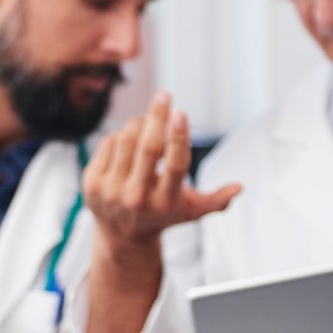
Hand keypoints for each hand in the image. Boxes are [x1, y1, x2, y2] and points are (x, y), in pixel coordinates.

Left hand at [83, 92, 241, 258]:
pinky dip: (121, 135)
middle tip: (164, 96)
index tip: (181, 113)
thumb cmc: (159, 216)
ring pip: (126, 140)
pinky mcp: (92, 182)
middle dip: (157, 116)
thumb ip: (215, 201)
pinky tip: (128, 139)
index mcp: (165, 202)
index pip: (175, 166)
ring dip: (139, 123)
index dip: (179, 137)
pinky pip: (108, 143)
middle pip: (148, 148)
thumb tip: (239, 188)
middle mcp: (137, 198)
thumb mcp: (190, 212)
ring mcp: (112, 190)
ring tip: (148, 121)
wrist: (120, 236)